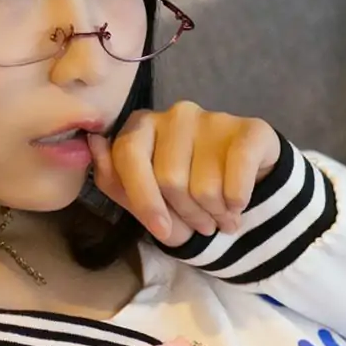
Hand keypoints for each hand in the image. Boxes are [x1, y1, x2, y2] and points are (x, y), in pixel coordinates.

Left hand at [87, 105, 282, 246]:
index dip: (144, 201)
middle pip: (170, 178)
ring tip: (220, 216)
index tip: (161, 230)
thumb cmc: (185, 195)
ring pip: (205, 186)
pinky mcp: (251, 130)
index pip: (128, 158)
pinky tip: (238, 205)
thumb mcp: (146, 200)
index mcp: (143, 126)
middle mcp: (176, 115)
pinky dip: (237, 202)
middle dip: (186, 214)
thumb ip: (115, 179)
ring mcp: (214, 118)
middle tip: (200, 225)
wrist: (242, 189)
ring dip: (214, 215)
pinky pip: (237, 177)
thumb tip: (93, 143)